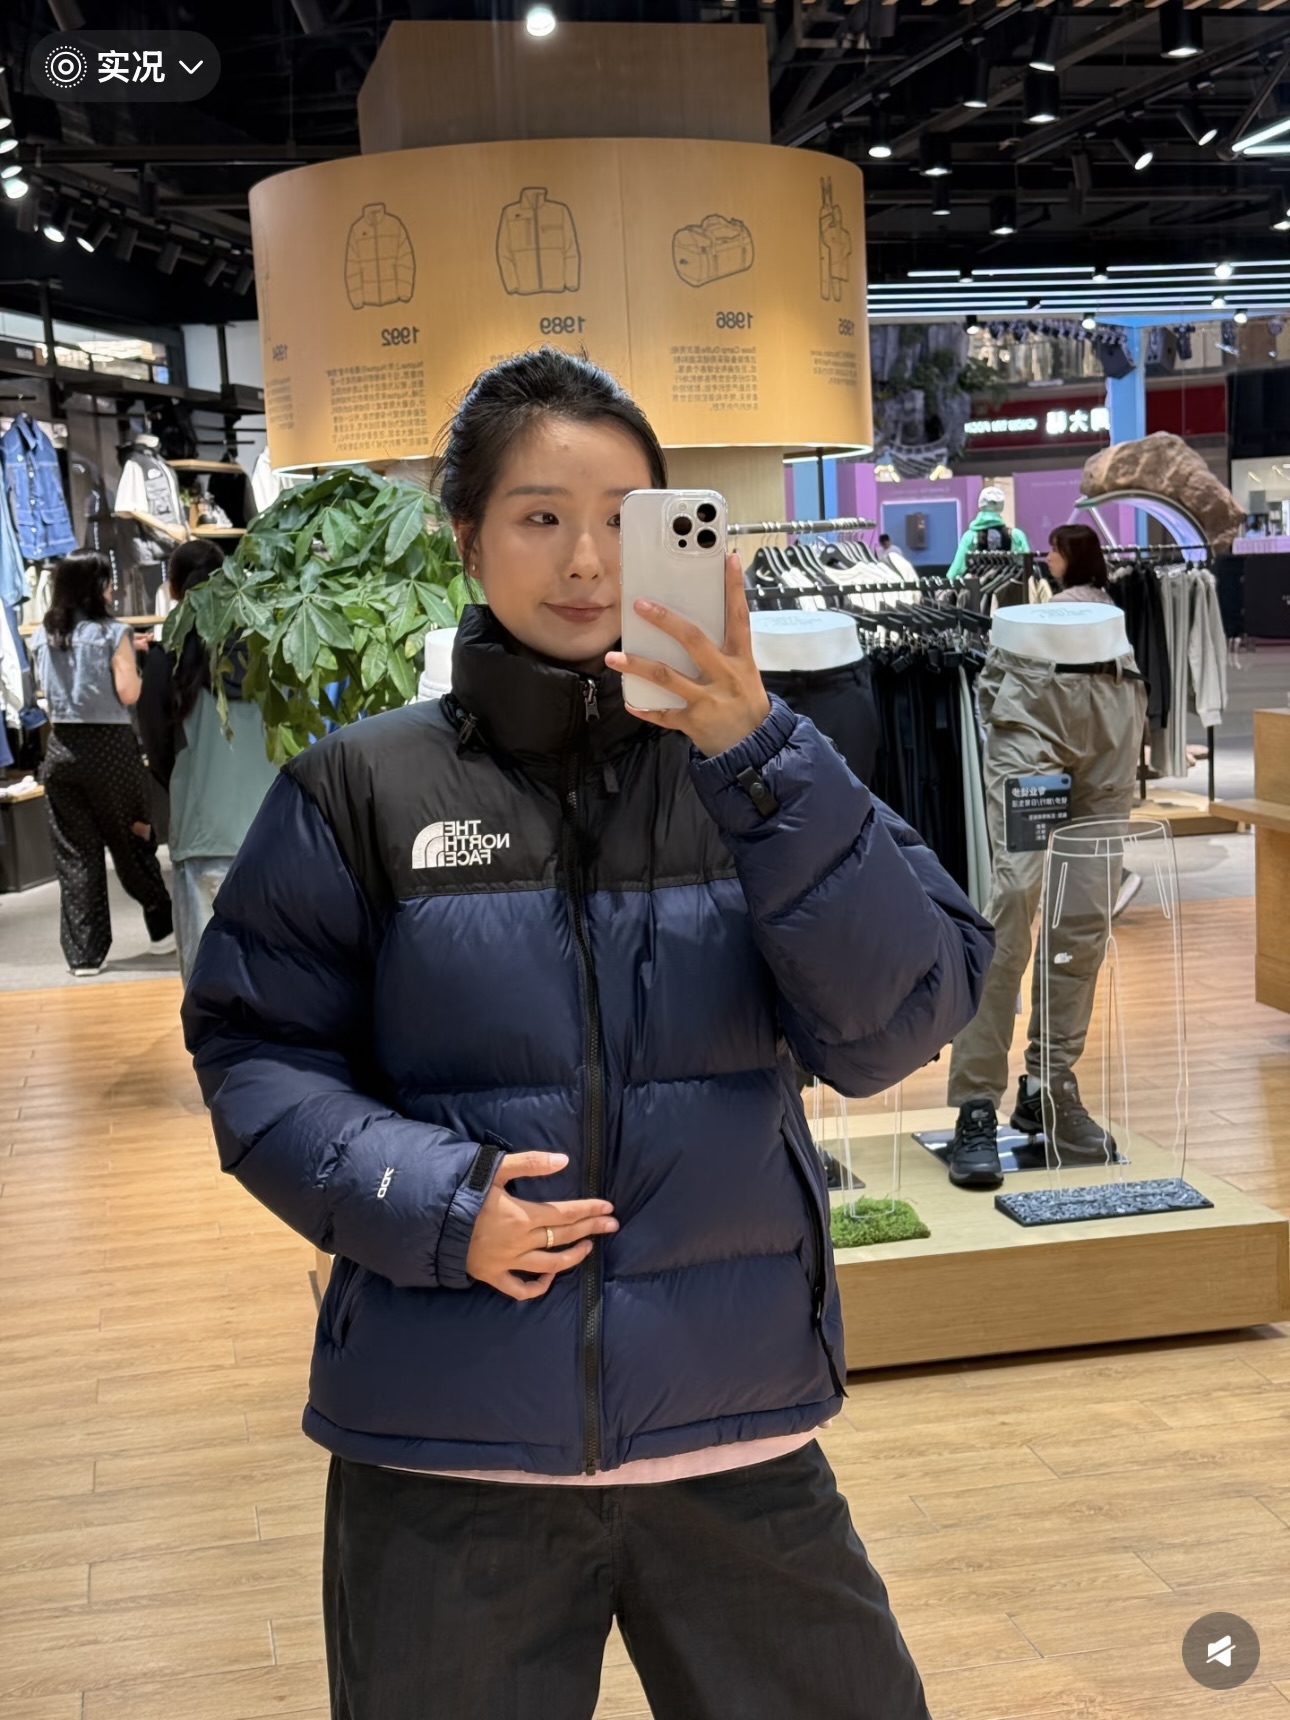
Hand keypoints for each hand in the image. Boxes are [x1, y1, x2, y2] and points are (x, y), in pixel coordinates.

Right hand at [465, 1151, 618, 1301]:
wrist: (429, 1221)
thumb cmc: (462, 1192)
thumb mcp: (494, 1170)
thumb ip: (530, 1163)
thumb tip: (564, 1160)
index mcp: (523, 1216)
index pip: (565, 1214)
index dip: (589, 1210)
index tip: (608, 1208)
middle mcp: (520, 1243)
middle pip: (563, 1237)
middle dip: (591, 1229)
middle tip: (611, 1224)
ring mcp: (507, 1263)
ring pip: (549, 1266)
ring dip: (573, 1257)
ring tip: (589, 1248)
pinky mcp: (493, 1276)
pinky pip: (520, 1289)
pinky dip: (538, 1287)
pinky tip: (550, 1278)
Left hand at [605, 552, 771, 757]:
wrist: (756, 747)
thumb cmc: (746, 704)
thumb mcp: (744, 672)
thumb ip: (723, 650)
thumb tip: (691, 625)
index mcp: (740, 658)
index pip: (739, 616)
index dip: (734, 587)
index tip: (727, 559)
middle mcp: (724, 675)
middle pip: (693, 640)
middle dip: (665, 620)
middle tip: (640, 605)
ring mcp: (708, 699)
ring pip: (667, 677)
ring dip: (637, 665)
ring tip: (614, 656)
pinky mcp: (694, 721)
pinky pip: (663, 714)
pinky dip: (645, 708)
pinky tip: (629, 702)